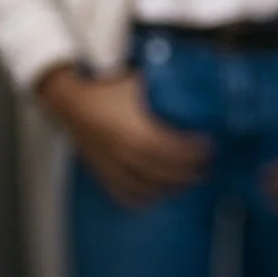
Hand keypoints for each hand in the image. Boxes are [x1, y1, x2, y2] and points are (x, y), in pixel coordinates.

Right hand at [36, 65, 211, 208]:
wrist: (68, 98)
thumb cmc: (102, 87)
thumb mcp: (134, 80)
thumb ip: (159, 84)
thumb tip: (185, 80)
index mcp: (137, 131)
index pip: (173, 150)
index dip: (193, 151)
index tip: (209, 146)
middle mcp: (127, 154)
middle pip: (165, 172)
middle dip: (188, 171)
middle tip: (206, 166)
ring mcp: (114, 167)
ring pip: (148, 187)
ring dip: (170, 187)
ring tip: (188, 180)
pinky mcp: (103, 172)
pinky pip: (125, 194)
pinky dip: (144, 198)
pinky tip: (157, 195)